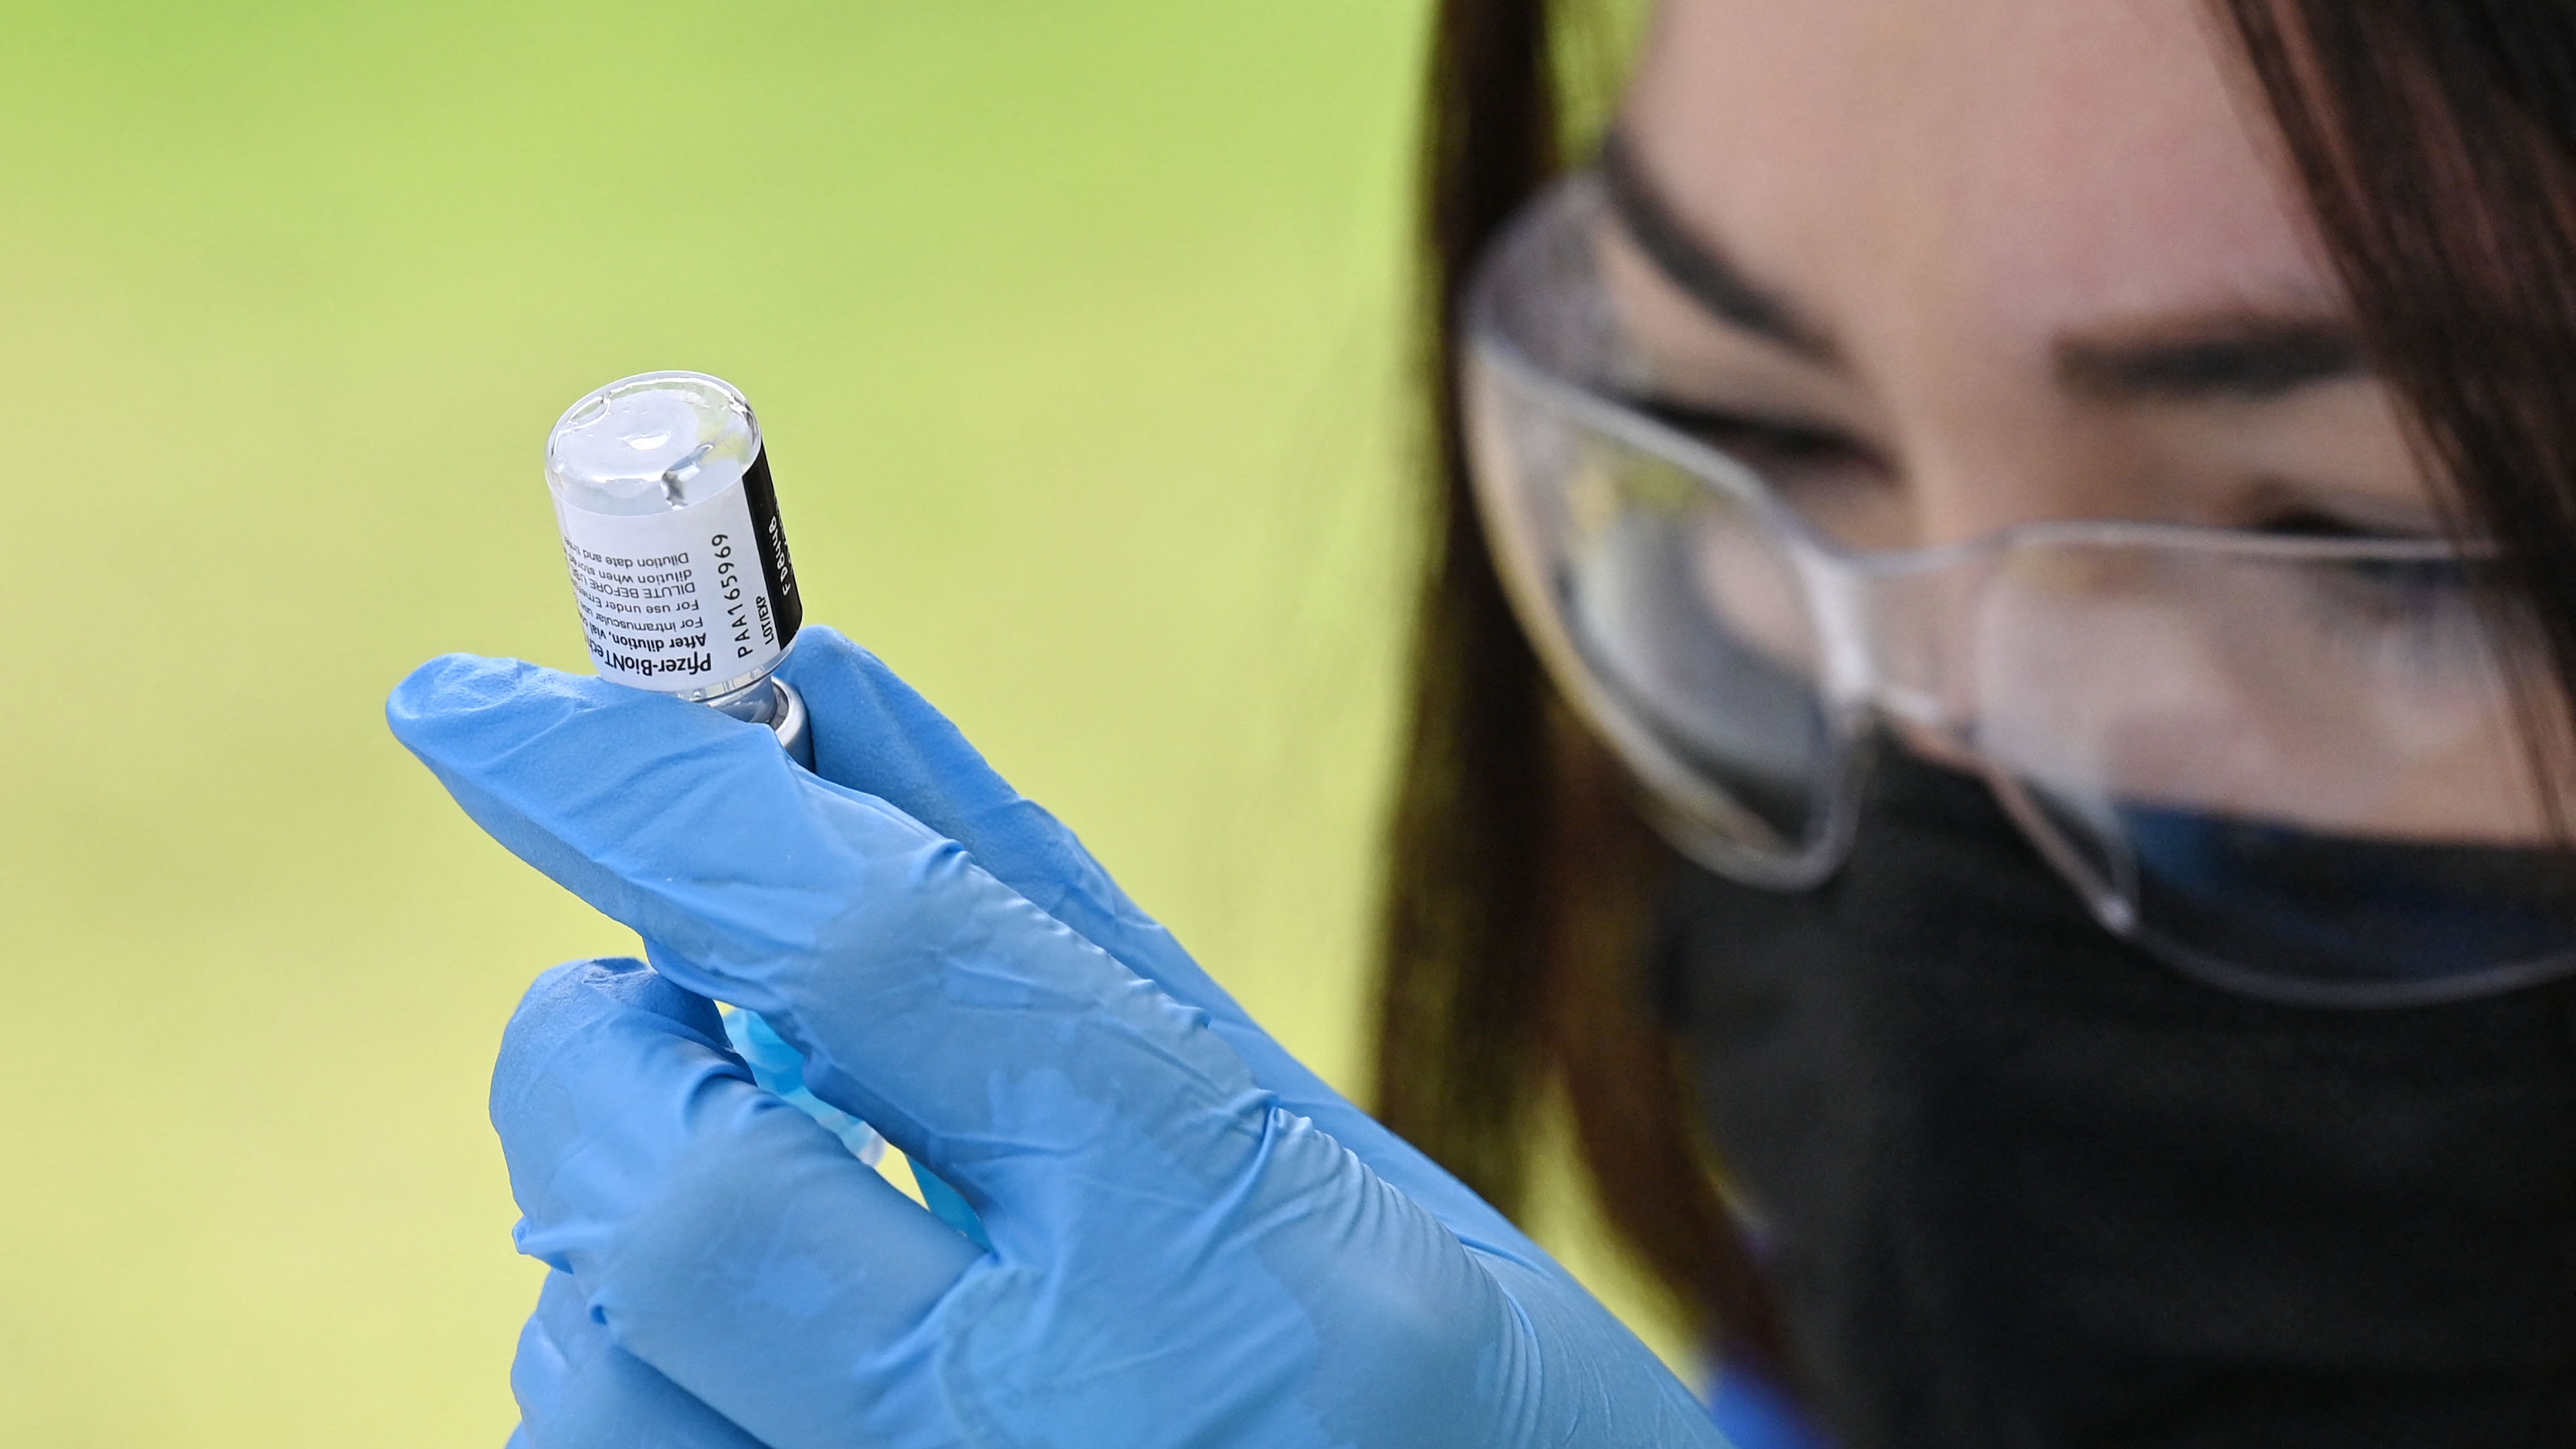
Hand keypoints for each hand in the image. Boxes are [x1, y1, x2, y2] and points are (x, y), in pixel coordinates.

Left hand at [390, 626, 1721, 1448]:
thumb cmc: (1451, 1392)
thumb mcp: (1295, 1135)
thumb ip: (1036, 918)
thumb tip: (817, 689)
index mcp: (1237, 1255)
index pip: (877, 950)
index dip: (652, 795)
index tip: (482, 705)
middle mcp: (1081, 1437)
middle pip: (692, 1194)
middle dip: (603, 1043)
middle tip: (650, 992)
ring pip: (602, 1382)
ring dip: (609, 1227)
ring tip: (745, 1183)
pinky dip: (642, 1368)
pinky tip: (764, 1343)